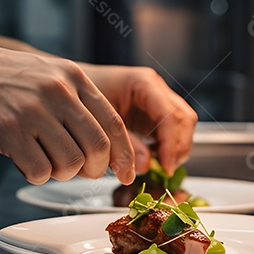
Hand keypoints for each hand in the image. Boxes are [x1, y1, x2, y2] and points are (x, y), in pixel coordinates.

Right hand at [0, 45, 135, 184]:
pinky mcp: (9, 131)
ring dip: (61, 173)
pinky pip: (39, 171)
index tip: (128, 173)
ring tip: (43, 160)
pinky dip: (35, 175)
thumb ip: (75, 102)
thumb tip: (103, 148)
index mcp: (73, 77)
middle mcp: (58, 92)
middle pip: (97, 147)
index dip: (124, 154)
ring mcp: (33, 111)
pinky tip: (23, 160)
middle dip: (95, 170)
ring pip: (70, 164)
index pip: (113, 123)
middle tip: (82, 172)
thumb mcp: (46, 73)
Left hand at [79, 64, 197, 173]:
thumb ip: (124, 144)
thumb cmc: (80, 97)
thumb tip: (146, 166)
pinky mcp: (154, 113)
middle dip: (178, 147)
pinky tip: (154, 159)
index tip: (166, 166)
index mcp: (143, 83)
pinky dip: (168, 146)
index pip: (169, 114)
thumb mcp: (99, 121)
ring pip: (183, 124)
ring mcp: (157, 99)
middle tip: (166, 170)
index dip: (171, 143)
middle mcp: (155, 88)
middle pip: (184, 118)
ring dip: (176, 147)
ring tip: (161, 167)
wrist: (70, 88)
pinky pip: (171, 130)